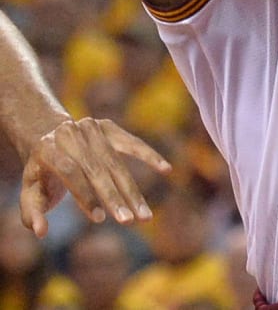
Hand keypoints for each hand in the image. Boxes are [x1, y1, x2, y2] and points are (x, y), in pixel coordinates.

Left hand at [19, 117, 171, 237]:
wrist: (48, 136)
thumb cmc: (40, 173)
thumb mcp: (29, 192)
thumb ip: (31, 213)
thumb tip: (41, 232)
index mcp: (47, 148)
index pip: (70, 172)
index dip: (85, 195)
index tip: (99, 220)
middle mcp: (70, 134)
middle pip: (96, 169)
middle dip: (114, 196)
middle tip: (129, 221)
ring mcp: (91, 128)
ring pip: (116, 162)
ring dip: (133, 190)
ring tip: (145, 215)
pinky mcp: (109, 128)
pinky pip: (132, 143)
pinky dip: (150, 156)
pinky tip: (166, 169)